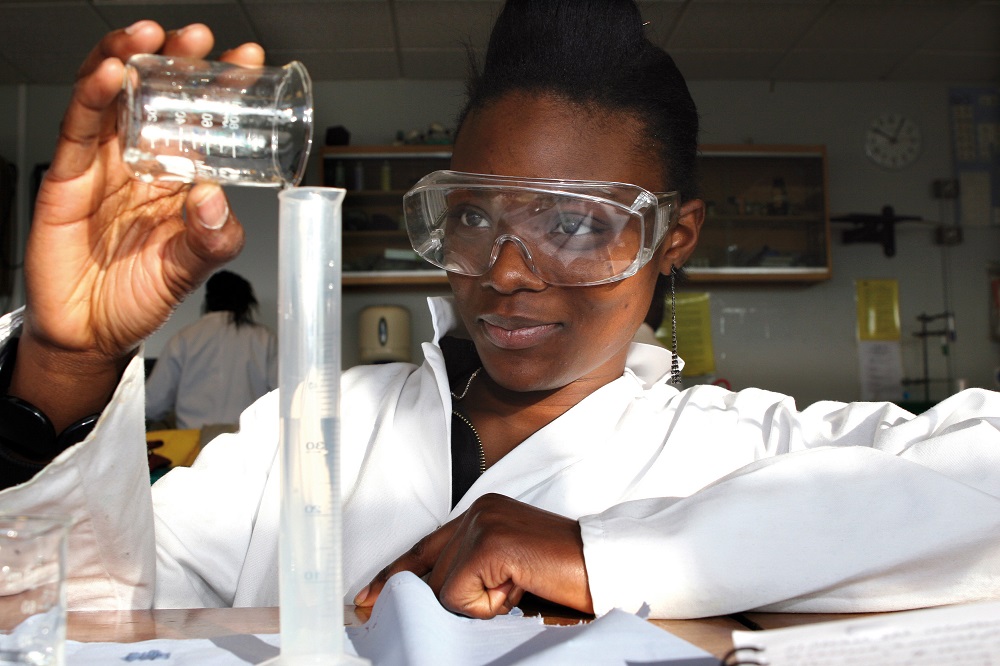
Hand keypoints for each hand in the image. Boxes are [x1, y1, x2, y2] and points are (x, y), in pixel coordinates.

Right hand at [10, 22, 263, 430]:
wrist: (89, 331)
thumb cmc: (139, 297)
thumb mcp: (191, 269)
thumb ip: (212, 239)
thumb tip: (216, 199)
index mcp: (179, 178)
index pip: (204, 121)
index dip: (223, 88)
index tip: (247, 60)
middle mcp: (143, 162)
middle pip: (159, 97)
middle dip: (178, 61)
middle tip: (199, 39)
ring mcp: (104, 164)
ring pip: (115, 98)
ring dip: (131, 60)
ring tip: (151, 37)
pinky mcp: (67, 175)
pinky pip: (79, 127)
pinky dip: (93, 96)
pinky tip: (111, 73)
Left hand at [355, 493, 593, 618]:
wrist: (605, 565)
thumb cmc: (563, 575)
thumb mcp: (507, 570)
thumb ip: (470, 572)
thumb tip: (429, 599)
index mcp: (481, 511)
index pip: (425, 547)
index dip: (396, 575)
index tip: (368, 598)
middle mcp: (478, 510)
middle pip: (430, 572)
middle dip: (441, 602)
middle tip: (491, 603)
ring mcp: (484, 523)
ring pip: (443, 588)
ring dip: (478, 606)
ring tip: (519, 590)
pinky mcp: (491, 543)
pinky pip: (459, 594)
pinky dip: (486, 607)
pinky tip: (518, 591)